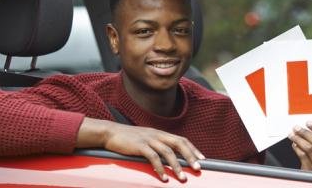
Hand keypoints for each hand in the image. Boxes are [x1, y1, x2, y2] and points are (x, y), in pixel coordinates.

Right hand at [76, 118, 204, 181]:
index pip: (181, 139)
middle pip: (179, 143)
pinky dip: (160, 168)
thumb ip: (157, 145)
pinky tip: (163, 177)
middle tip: (198, 168)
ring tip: (182, 178)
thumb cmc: (128, 138)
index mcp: (160, 133)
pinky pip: (153, 157)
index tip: (202, 159)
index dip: (192, 149)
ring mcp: (148, 139)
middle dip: (190, 156)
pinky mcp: (139, 146)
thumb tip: (168, 156)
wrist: (110, 133)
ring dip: (176, 166)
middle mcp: (157, 134)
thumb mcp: (146, 139)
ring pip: (168, 152)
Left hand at [288, 121, 311, 172]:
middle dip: (305, 132)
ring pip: (309, 148)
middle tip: (297, 128)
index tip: (309, 123)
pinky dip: (297, 148)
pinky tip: (294, 144)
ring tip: (292, 134)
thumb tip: (309, 131)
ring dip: (298, 139)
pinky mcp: (311, 172)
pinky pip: (302, 156)